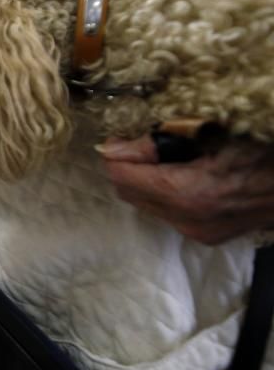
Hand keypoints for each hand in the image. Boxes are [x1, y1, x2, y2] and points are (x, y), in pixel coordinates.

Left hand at [98, 135, 273, 244]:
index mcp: (187, 194)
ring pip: (146, 204)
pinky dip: (166, 193)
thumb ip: (155, 142)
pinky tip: (187, 175)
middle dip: (129, 167)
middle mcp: (188, 220)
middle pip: (128, 193)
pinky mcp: (207, 237)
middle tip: (147, 143)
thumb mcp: (212, 133)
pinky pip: (167, 213)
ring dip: (147, 181)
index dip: (117, 153)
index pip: (121, 177)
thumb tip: (112, 148)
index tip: (123, 135)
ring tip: (171, 158)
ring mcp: (198, 232)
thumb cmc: (263, 151)